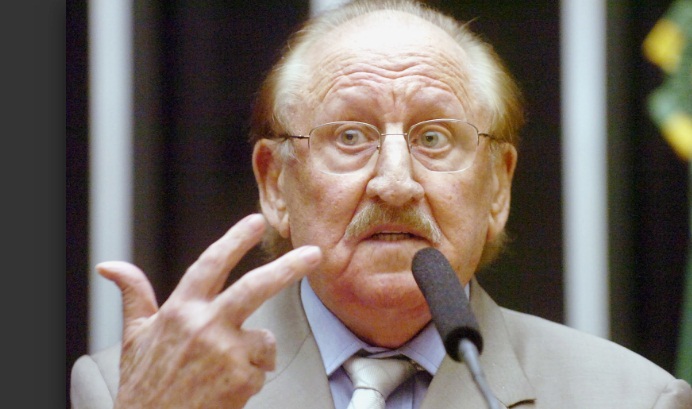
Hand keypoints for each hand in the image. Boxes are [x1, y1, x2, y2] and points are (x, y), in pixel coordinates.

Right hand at [97, 213, 321, 408]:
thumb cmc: (143, 386)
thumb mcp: (134, 337)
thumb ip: (133, 296)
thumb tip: (110, 266)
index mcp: (180, 310)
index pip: (211, 264)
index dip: (235, 240)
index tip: (256, 222)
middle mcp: (204, 326)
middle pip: (256, 287)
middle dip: (289, 268)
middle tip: (314, 254)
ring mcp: (225, 354)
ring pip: (265, 339)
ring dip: (256, 353)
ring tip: (225, 372)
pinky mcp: (241, 380)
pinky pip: (262, 370)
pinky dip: (250, 378)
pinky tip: (226, 391)